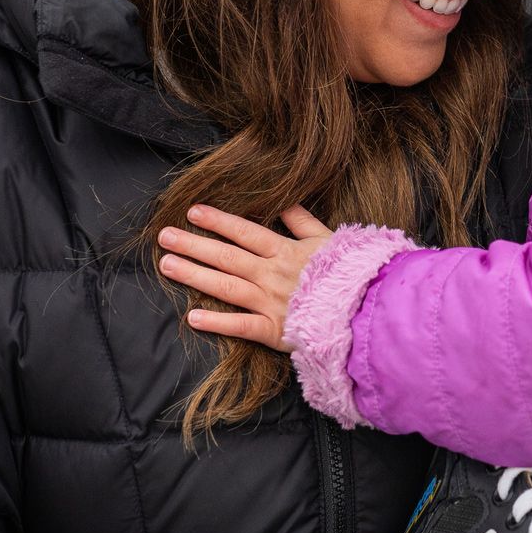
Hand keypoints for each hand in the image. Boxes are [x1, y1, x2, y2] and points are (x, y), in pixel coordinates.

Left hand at [156, 202, 332, 349]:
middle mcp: (273, 274)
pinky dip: (217, 322)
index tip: (192, 212)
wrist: (367, 311)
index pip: (245, 232)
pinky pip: (241, 326)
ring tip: (167, 266)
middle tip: (164, 236)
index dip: (218, 221)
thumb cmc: (349, 274)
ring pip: (226, 287)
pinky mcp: (274, 331)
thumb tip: (283, 201)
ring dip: (194, 275)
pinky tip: (192, 317)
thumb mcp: (328, 240)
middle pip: (227, 257)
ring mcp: (271, 303)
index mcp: (286, 251)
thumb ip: (302, 221)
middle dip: (193, 245)